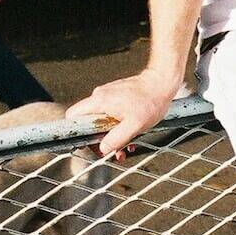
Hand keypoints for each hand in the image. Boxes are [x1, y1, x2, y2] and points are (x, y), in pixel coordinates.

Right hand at [66, 68, 181, 159]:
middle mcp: (100, 96)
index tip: (90, 144)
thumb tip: (103, 149)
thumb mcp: (134, 126)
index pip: (73, 115)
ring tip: (126, 147)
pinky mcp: (116, 97)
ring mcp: (108, 96)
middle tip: (114, 152)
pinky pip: (110, 115)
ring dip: (112, 136)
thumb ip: (116, 139)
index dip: (77, 133)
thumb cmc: (151, 101)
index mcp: (99, 101)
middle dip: (100, 140)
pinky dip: (118, 127)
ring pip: (101, 121)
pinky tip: (130, 136)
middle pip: (88, 122)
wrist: (163, 83)